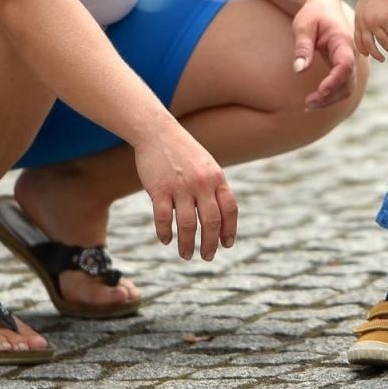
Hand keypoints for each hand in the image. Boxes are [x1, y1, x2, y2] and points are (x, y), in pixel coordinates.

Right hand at [133, 126, 237, 260]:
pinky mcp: (159, 189)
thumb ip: (214, 187)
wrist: (157, 132)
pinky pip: (164, 219)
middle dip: (210, 244)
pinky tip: (166, 240)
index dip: (229, 230)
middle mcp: (202, 183)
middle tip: (208, 256)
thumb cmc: (183, 151)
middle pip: (211, 222)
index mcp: (216, 178)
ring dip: (188, 244)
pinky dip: (165, 233)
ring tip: (186, 255)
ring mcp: (180, 187)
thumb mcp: (206, 165)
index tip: (226, 244)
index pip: (229, 210)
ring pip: (188, 225)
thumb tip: (220, 218)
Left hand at [291, 0, 357, 109]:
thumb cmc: (313, 13)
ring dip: (331, 99)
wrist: (324, 5)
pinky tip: (316, 100)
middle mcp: (351, 53)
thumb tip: (299, 69)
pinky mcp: (344, 65)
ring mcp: (349, 60)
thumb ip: (303, 47)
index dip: (334, 81)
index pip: (345, 65)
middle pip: (348, 81)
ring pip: (347, 87)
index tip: (319, 91)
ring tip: (308, 105)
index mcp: (343, 41)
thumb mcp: (303, 26)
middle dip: (330, 95)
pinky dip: (332, 95)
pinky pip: (343, 85)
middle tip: (307, 104)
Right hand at [354, 0, 387, 62]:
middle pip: (382, 42)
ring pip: (368, 44)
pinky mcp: (357, 23)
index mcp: (385, 19)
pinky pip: (358, 39)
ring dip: (376, 54)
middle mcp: (373, 23)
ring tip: (382, 59)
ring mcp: (364, 24)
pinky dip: (362, 48)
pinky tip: (367, 54)